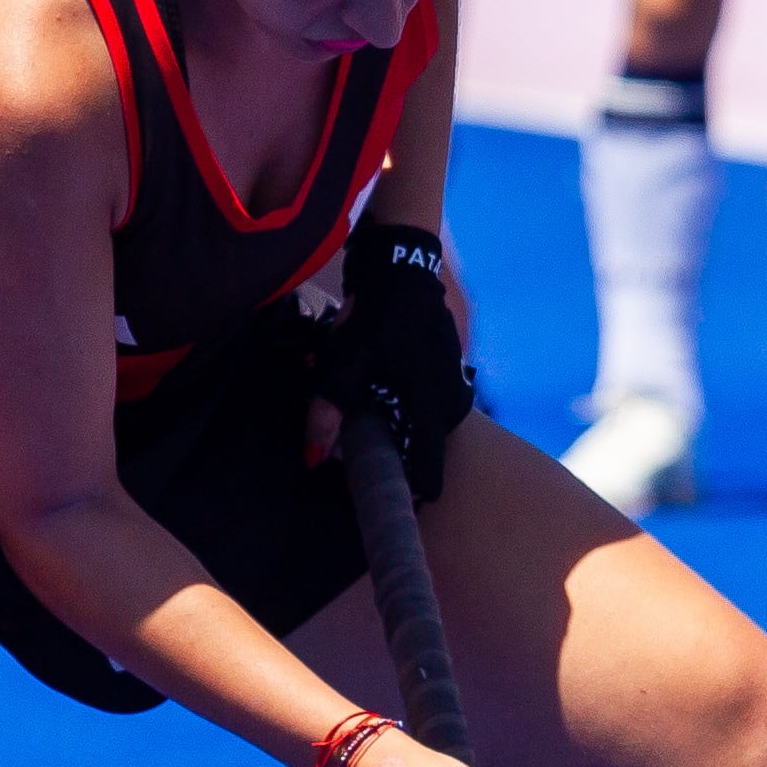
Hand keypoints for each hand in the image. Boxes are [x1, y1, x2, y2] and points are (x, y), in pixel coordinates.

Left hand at [333, 223, 474, 504]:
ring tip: (366, 409)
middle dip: (391, 452)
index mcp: (432, 412)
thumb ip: (328, 412)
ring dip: (395, 423)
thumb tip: (313, 459)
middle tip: (359, 444)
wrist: (402, 267)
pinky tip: (378, 383)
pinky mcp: (446, 366)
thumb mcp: (345, 364)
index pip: (429, 476)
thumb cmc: (377, 319)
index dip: (406, 494)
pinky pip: (423, 399)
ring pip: (421, 423)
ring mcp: (453, 383)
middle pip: (420, 449)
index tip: (383, 498)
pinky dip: (402, 399)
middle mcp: (450, 404)